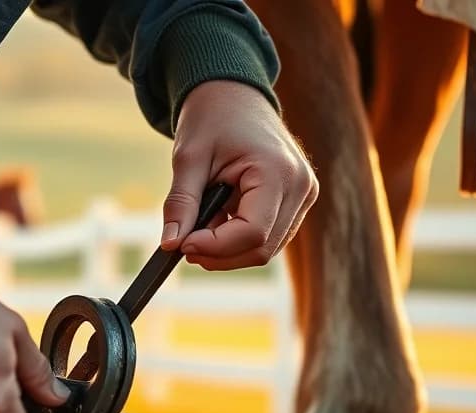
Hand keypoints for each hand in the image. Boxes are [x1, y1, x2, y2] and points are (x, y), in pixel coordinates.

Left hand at [161, 80, 317, 269]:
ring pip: (267, 249)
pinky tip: (219, 219)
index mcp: (278, 171)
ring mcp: (305, 195)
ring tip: (201, 223)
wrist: (235, 94)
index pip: (252, 233)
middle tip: (184, 242)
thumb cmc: (212, 118)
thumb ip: (182, 204)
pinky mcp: (298, 201)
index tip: (182, 245)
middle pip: (262, 248)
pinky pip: (270, 236)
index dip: (215, 247)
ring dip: (229, 249)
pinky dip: (240, 239)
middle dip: (220, 254)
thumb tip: (171, 245)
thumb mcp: (189, 158)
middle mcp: (301, 186)